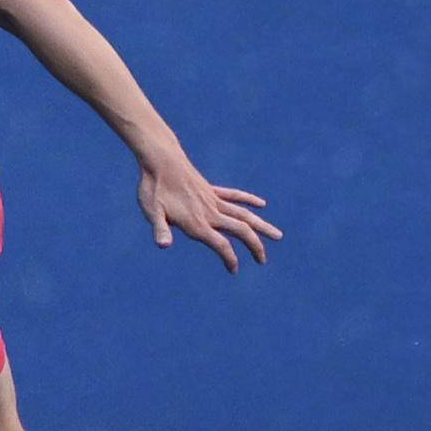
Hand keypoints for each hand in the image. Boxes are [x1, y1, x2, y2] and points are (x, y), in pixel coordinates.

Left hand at [136, 151, 281, 272]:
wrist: (160, 160)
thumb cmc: (152, 188)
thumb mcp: (152, 211)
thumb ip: (160, 229)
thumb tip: (163, 245)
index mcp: (198, 223)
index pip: (221, 245)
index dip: (230, 259)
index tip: (234, 270)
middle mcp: (211, 213)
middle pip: (241, 230)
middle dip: (255, 246)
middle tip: (262, 261)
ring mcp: (213, 200)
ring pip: (244, 214)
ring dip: (261, 226)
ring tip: (277, 235)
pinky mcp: (212, 190)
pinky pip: (235, 196)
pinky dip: (249, 200)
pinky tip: (261, 204)